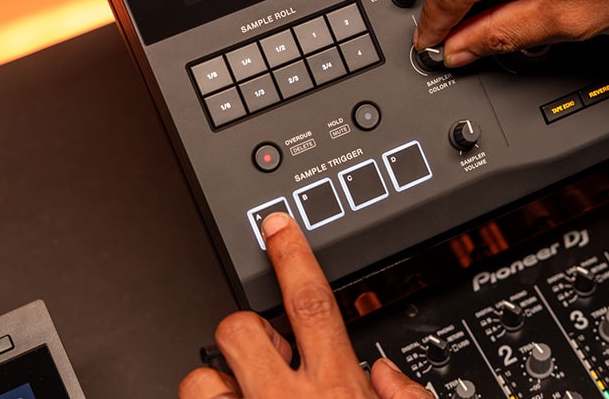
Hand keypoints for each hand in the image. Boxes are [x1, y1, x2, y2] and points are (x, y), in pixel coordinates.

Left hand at [179, 213, 429, 397]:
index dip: (292, 256)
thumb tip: (389, 374)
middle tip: (266, 353)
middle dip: (248, 328)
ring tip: (243, 396)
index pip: (310, 303)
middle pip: (244, 328)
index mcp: (337, 392)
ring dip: (220, 380)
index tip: (276, 226)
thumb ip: (405, 398)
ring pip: (202, 374)